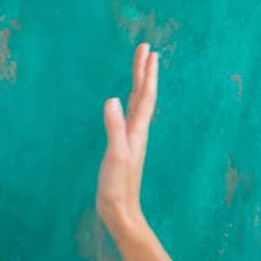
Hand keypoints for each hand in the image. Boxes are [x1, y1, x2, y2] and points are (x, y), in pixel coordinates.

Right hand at [98, 42, 158, 235]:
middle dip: (144, 71)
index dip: (146, 73)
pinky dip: (130, 102)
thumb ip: (114, 129)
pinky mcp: (124, 147)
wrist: (120, 212)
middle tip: (146, 48)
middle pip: (144, 95)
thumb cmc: (117, 187)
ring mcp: (131, 139)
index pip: (145, 95)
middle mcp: (137, 132)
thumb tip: (112, 100)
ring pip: (138, 104)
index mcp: (137, 131)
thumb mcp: (115, 156)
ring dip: (140, 83)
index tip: (148, 50)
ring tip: (141, 67)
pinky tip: (126, 102)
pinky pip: (129, 116)